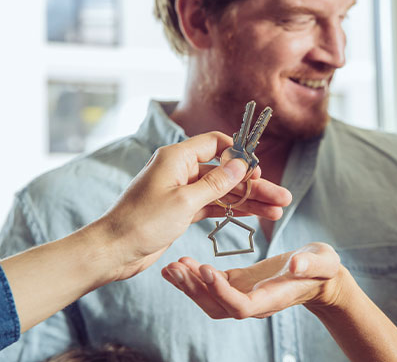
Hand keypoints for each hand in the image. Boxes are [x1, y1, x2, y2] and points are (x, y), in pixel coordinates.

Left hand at [91, 131, 291, 281]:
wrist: (114, 251)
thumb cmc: (142, 222)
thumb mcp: (184, 201)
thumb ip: (217, 183)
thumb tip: (242, 163)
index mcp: (177, 157)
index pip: (215, 144)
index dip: (240, 155)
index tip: (259, 170)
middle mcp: (180, 170)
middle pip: (226, 172)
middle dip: (254, 185)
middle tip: (282, 197)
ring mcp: (181, 191)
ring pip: (223, 191)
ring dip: (249, 201)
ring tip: (277, 211)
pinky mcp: (181, 210)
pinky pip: (214, 205)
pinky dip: (233, 210)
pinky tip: (255, 215)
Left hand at [162, 242, 344, 318]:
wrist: (318, 275)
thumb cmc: (322, 267)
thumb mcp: (321, 261)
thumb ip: (310, 263)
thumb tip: (296, 263)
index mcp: (271, 299)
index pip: (241, 305)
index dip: (222, 292)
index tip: (207, 270)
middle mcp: (252, 302)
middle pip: (217, 306)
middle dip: (195, 290)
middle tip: (176, 268)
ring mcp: (242, 294)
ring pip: (209, 298)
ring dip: (189, 285)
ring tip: (171, 267)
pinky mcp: (237, 282)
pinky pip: (211, 284)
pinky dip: (194, 275)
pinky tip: (181, 262)